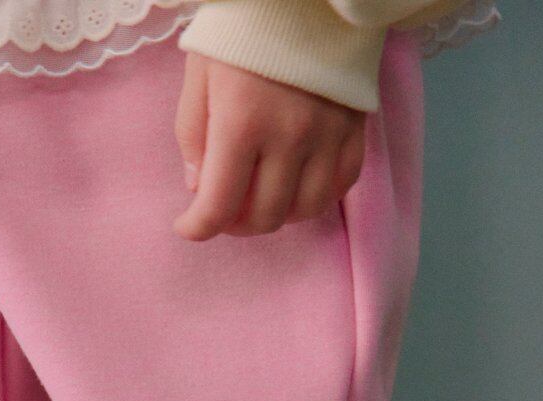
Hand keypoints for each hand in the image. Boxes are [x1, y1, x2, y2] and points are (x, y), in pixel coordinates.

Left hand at [174, 53, 366, 241]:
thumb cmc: (241, 29)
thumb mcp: (200, 76)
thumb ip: (193, 136)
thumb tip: (199, 188)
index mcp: (241, 123)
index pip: (218, 206)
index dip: (198, 228)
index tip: (188, 226)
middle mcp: (288, 137)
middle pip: (264, 217)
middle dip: (237, 222)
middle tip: (225, 207)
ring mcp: (326, 135)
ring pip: (304, 210)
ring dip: (277, 214)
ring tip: (261, 195)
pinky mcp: (354, 127)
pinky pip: (340, 186)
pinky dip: (316, 196)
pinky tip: (297, 183)